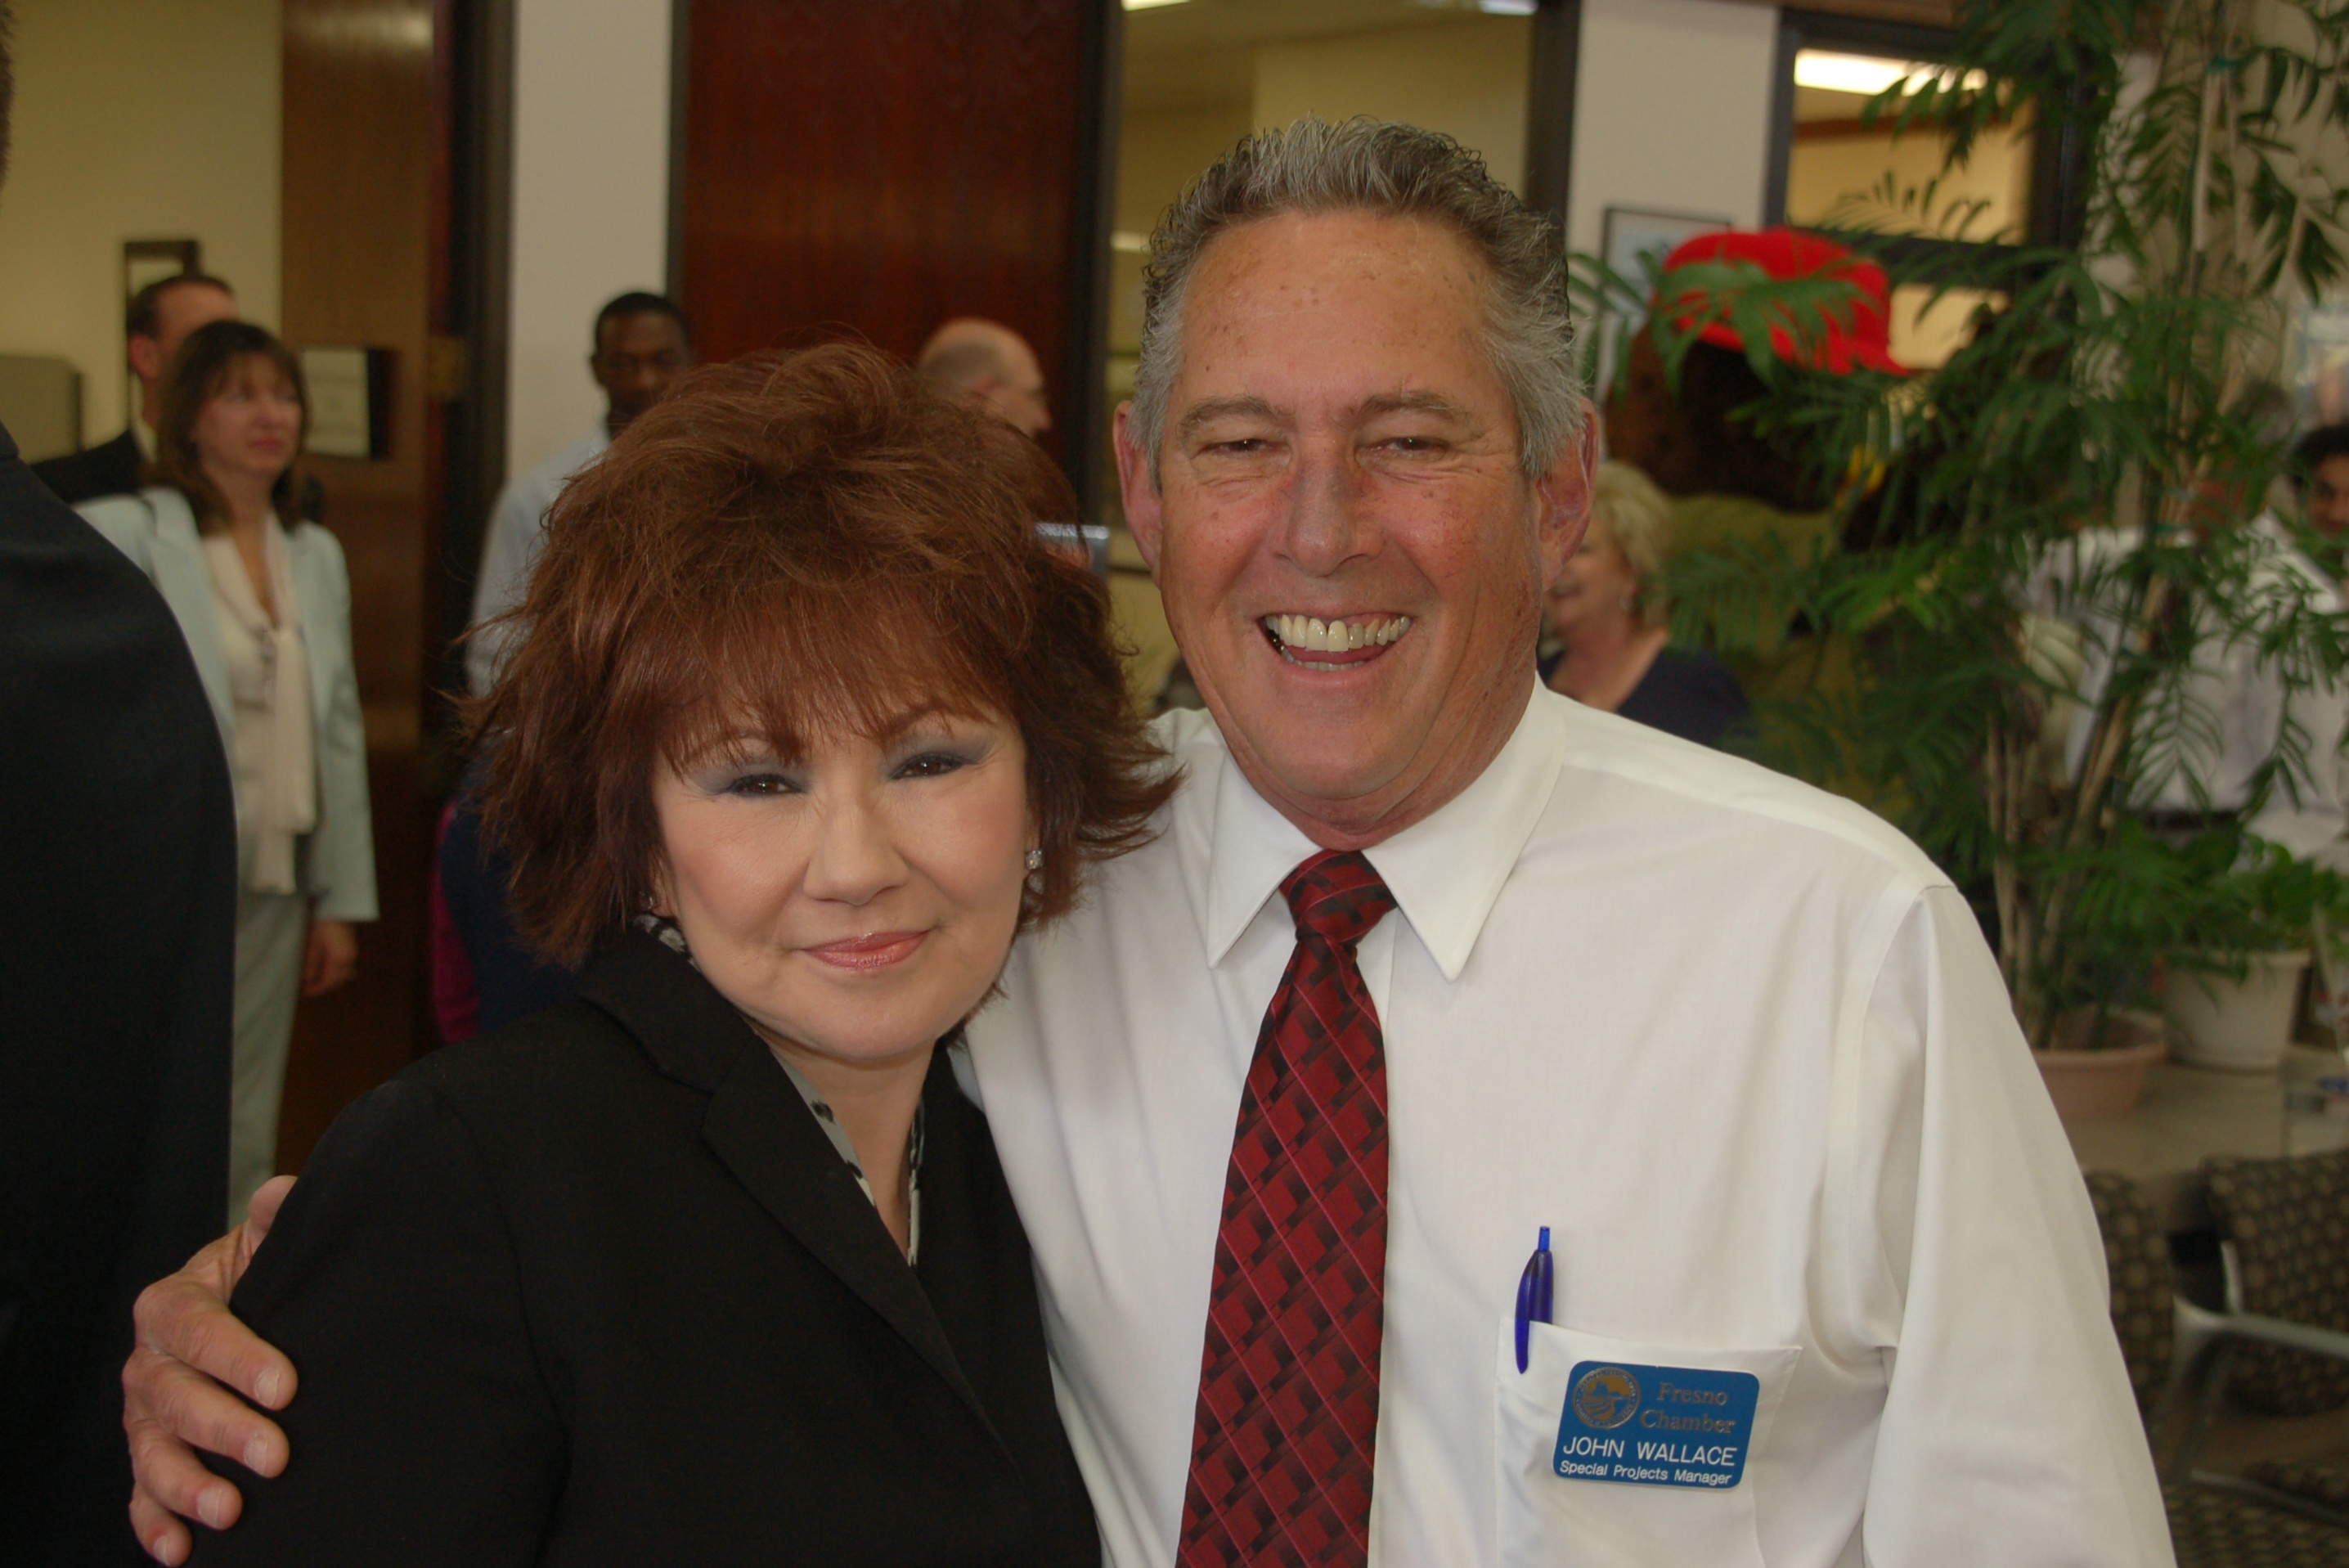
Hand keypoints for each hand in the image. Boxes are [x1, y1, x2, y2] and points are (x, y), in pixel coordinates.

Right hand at [125, 1177, 298, 1563]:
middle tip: (275, 1454)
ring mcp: (144, 1415)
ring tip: (230, 1511)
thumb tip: (283, 1194)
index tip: (285, 1384)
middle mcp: (149, 1362)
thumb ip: (275, 1219)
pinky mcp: (151, 1456)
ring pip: (153, 1453)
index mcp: (173, 1304)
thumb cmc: (261, 1277)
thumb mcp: (267, 1244)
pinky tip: (179, 1550)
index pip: (199, 1330)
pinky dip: (156, 1524)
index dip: (238, 1358)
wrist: (248, 1308)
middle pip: (176, 1399)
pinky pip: (142, 1496)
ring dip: (188, 1486)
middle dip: (224, 1429)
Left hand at [301, 919, 355, 996]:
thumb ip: (311, 965)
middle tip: (310, 989)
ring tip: (316, 980)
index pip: (328, 981)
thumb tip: (308, 981)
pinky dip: (337, 972)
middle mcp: (349, 959)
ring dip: (331, 980)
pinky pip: (346, 967)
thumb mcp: (312, 945)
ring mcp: (352, 954)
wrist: (336, 908)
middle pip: (338, 981)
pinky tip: (326, 970)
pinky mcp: (352, 948)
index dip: (317, 989)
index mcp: (339, 959)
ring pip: (344, 975)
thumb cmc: (322, 924)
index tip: (306, 992)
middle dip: (324, 987)